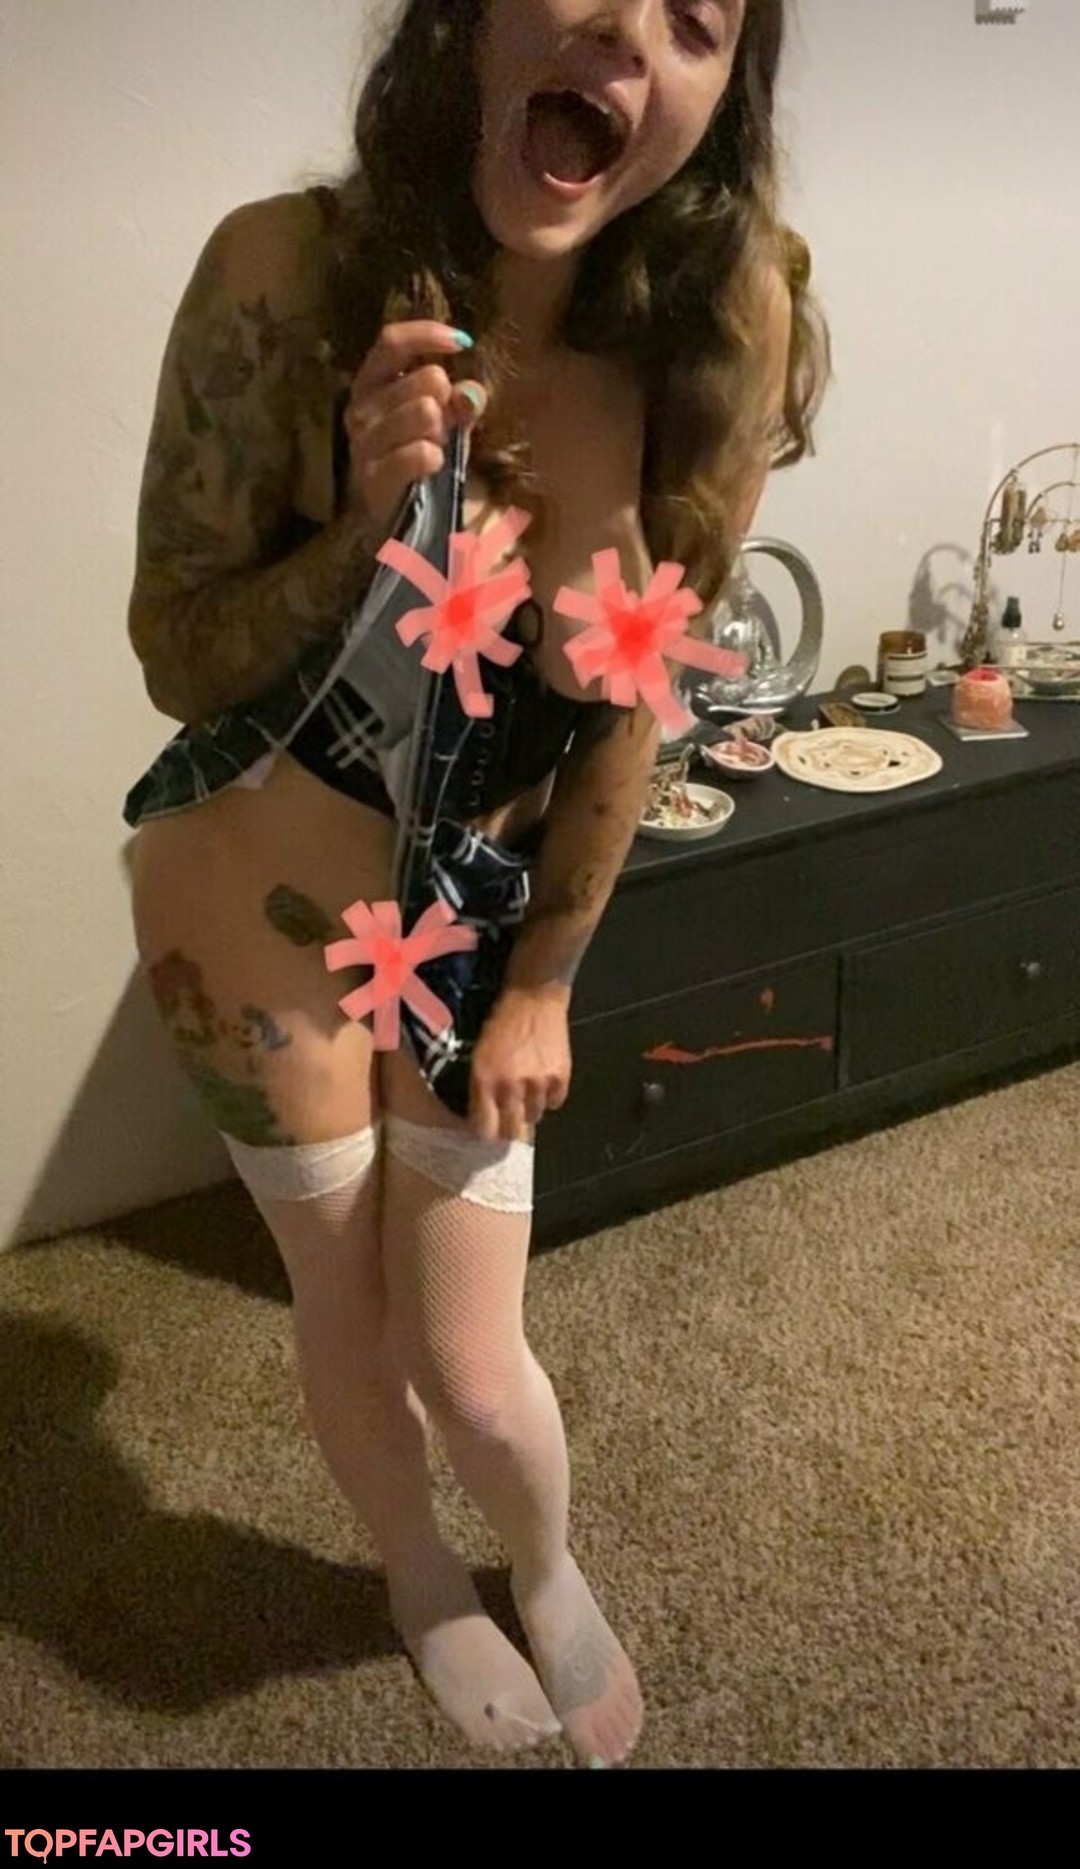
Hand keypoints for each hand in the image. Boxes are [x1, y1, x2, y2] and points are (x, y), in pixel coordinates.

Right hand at [342, 321, 487, 539]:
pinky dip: (435, 459)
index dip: (427, 334)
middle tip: (441, 428)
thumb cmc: (420, 456)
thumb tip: (471, 392)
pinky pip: (421, 452)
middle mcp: (359, 408)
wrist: (402, 515)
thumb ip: (459, 399)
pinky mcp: (373, 477)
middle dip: (446, 402)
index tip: (463, 342)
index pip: (391, 342)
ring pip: (425, 411)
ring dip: (441, 432)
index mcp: (370, 384)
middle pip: (425, 378)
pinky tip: (431, 468)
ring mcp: (362, 444)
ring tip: (433, 448)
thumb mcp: (444, 420)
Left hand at [469, 985, 572, 1142]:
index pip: (485, 1129)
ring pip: (534, 1117)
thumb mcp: (479, 1055)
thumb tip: (485, 1118)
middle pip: (512, 1132)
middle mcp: (511, 1087)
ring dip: (529, 1107)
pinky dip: (549, 1096)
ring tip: (526, 1087)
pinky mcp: (560, 1078)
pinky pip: (555, 1103)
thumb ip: (480, 1088)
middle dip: (508, 1127)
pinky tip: (543, 1080)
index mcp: (485, 1080)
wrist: (533, 998)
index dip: (486, 1131)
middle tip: (508, 1116)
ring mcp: (538, 1084)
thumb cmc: (501, 1024)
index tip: (489, 1127)